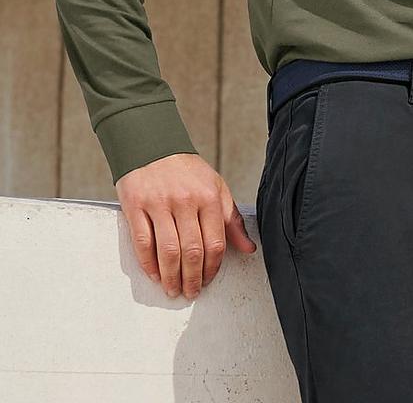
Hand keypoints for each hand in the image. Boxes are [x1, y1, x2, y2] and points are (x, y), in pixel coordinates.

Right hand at [116, 152, 257, 298]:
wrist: (152, 146)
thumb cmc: (186, 170)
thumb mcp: (216, 187)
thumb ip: (232, 220)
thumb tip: (248, 248)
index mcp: (209, 196)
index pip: (215, 243)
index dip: (212, 268)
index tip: (208, 280)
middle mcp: (186, 201)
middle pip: (191, 252)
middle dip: (192, 279)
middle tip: (190, 292)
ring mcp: (160, 204)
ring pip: (168, 252)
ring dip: (171, 277)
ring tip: (173, 289)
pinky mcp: (136, 206)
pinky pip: (143, 243)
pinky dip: (149, 265)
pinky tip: (155, 275)